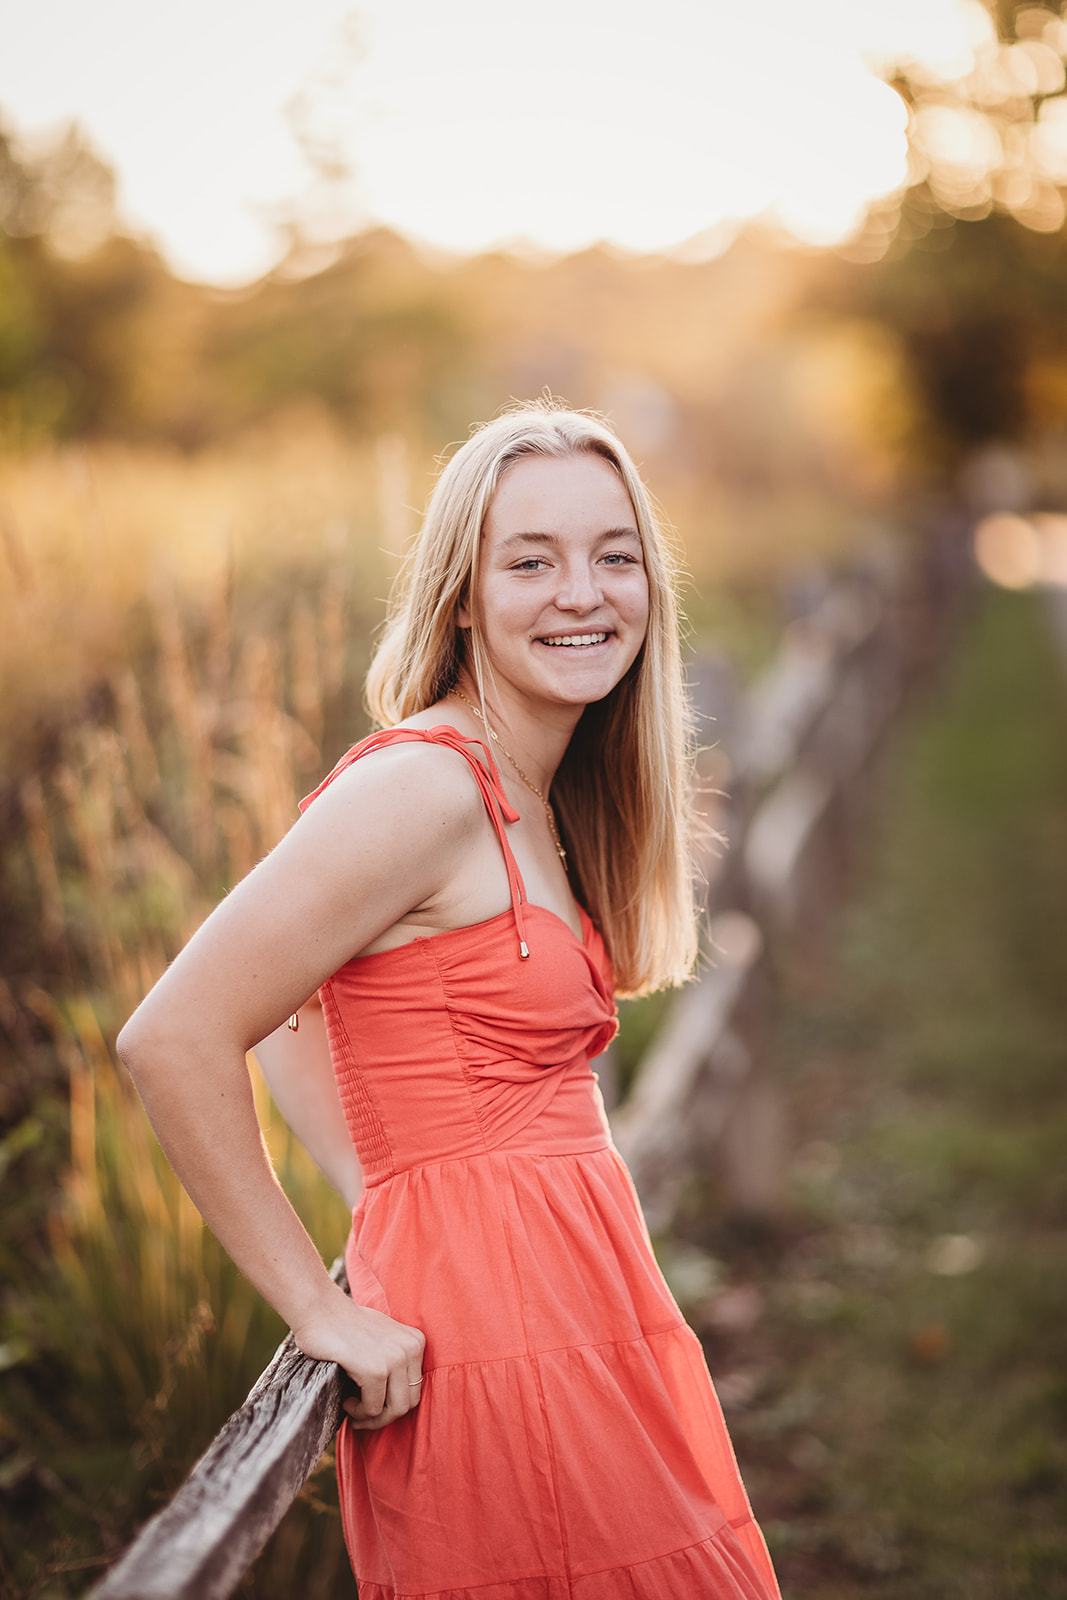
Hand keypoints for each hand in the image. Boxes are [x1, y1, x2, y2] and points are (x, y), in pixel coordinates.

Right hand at [292, 1293, 425, 1431]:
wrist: (320, 1310)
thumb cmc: (345, 1326)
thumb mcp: (382, 1338)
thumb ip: (394, 1359)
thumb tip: (394, 1399)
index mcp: (415, 1342)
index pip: (415, 1389)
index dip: (393, 1405)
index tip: (374, 1408)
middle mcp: (411, 1349)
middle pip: (408, 1403)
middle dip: (384, 1417)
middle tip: (362, 1417)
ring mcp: (395, 1359)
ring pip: (394, 1410)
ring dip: (371, 1418)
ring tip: (353, 1409)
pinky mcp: (376, 1371)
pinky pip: (372, 1408)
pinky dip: (357, 1412)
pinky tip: (346, 1401)